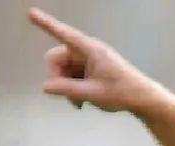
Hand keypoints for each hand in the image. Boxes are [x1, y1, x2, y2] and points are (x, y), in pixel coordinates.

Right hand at [27, 7, 164, 112]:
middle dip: (58, 78)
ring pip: (63, 69)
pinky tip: (82, 101)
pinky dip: (73, 87)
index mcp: (90, 50)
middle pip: (57, 58)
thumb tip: (45, 87)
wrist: (144, 99)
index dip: (46, 24)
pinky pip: (71, 74)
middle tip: (69, 99)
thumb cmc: (123, 93)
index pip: (64, 34)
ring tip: (80, 103)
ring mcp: (88, 59)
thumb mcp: (93, 94)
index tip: (31, 13)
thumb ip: (67, 90)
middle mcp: (87, 50)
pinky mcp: (90, 67)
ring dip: (66, 86)